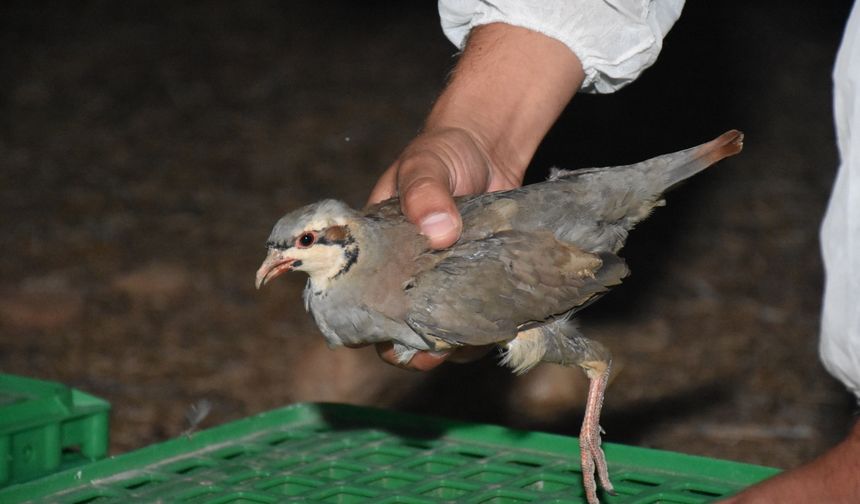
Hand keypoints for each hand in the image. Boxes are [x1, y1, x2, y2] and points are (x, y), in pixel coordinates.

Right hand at [368, 22, 584, 370]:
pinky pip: (475, 321)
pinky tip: (502, 327)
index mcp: (374, 254)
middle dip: (415, 348)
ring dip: (454, 344)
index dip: (367, 326)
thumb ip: (426, 192)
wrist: (489, 147)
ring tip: (474, 338)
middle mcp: (403, 277)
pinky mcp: (475, 286)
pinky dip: (486, 331)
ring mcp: (441, 285)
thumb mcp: (426, 165)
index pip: (357, 302)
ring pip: (439, 333)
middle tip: (437, 347)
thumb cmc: (443, 152)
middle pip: (397, 331)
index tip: (390, 334)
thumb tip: (440, 230)